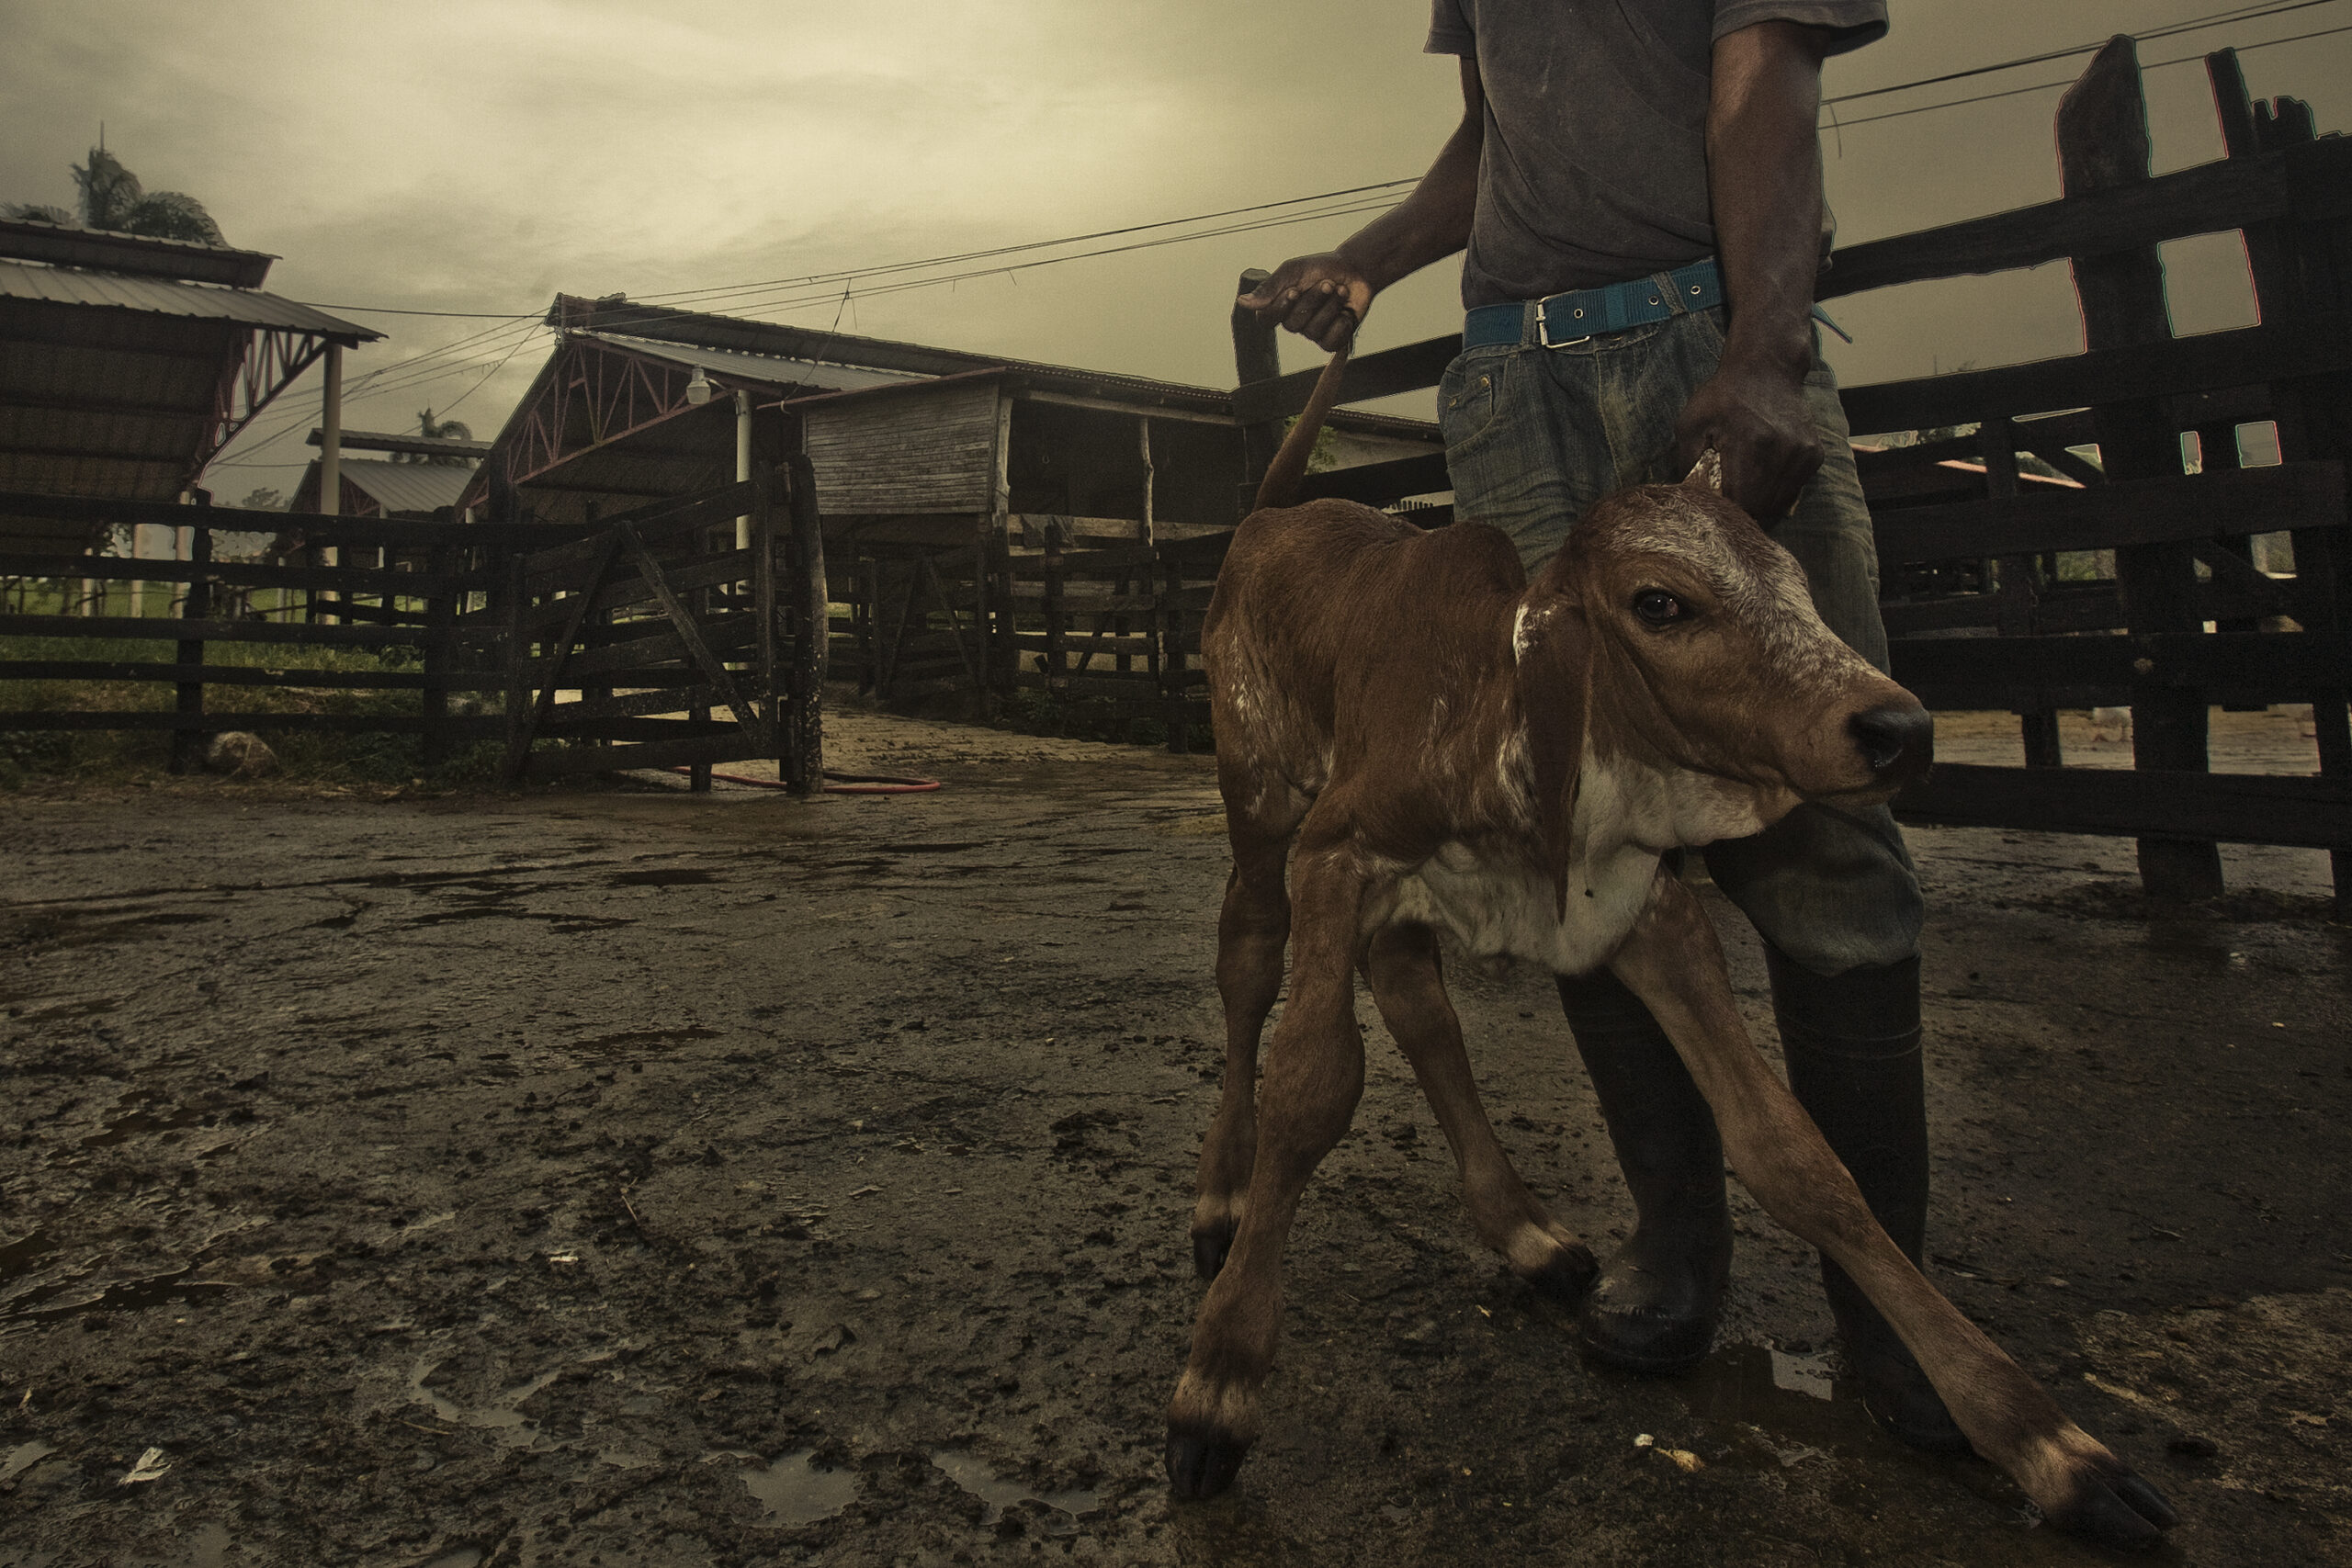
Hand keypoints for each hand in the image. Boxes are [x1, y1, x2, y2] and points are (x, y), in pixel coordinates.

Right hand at [1239, 253, 1374, 351]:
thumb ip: (1270, 287)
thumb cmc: (1322, 268)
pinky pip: (1329, 342)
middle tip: (1327, 283)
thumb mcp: (1293, 271)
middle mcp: (1294, 321)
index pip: (1266, 319)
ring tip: (1341, 290)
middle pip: (1293, 324)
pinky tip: (1346, 312)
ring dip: (1331, 307)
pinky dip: (1340, 325)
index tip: (1295, 290)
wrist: (1356, 270)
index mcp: (1280, 305)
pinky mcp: (1331, 340)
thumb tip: (1242, 302)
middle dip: (1314, 300)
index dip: (1280, 308)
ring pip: (1313, 331)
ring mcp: (1312, 332)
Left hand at [1671, 352, 1821, 519]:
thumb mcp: (1691, 423)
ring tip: (1745, 481)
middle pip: (1761, 509)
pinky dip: (1778, 489)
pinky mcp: (1814, 454)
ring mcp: (1802, 453)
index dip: (1725, 510)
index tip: (1715, 503)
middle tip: (1728, 495)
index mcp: (1751, 444)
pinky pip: (1794, 489)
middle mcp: (1782, 451)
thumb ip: (1687, 463)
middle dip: (1743, 509)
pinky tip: (1763, 470)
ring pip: (1780, 503)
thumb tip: (1691, 497)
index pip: (1740, 503)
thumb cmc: (1723, 396)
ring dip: (1761, 501)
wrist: (1767, 368)